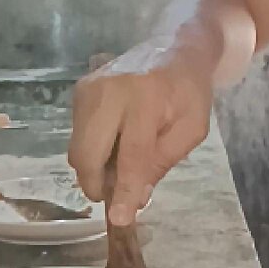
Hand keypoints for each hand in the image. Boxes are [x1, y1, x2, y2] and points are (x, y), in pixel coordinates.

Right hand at [68, 39, 212, 225]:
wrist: (174, 49)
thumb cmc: (188, 92)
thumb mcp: (191, 129)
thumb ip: (163, 162)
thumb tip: (134, 198)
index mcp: (146, 98)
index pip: (131, 153)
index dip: (123, 189)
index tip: (118, 219)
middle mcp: (110, 91)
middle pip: (89, 153)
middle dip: (96, 184)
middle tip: (113, 197)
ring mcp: (89, 88)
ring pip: (78, 148)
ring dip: (93, 169)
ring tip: (118, 167)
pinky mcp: (79, 90)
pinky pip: (77, 135)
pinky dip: (91, 151)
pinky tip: (112, 146)